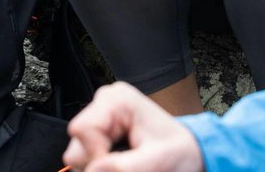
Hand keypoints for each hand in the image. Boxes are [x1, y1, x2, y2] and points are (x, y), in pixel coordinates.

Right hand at [64, 82, 203, 171]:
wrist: (187, 153)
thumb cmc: (178, 152)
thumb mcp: (156, 162)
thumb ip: (122, 167)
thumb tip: (92, 170)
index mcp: (118, 100)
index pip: (82, 129)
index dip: (95, 155)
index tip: (119, 165)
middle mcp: (105, 103)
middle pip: (77, 144)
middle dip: (96, 163)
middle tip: (126, 165)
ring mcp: (102, 117)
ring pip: (78, 154)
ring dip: (99, 166)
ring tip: (126, 163)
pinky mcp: (102, 132)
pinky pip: (87, 157)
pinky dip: (102, 165)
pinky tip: (121, 162)